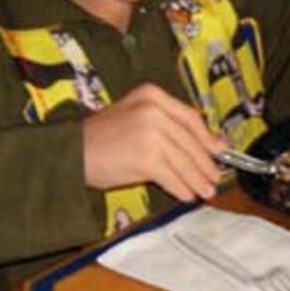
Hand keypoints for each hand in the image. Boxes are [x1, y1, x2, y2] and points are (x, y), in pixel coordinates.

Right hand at [81, 83, 222, 202]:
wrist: (69, 152)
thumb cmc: (101, 138)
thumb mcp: (133, 116)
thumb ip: (165, 124)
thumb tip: (203, 144)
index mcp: (151, 95)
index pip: (190, 118)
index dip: (208, 138)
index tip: (220, 150)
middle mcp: (153, 110)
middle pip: (191, 142)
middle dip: (205, 164)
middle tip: (215, 178)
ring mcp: (150, 133)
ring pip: (184, 161)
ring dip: (196, 180)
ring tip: (205, 191)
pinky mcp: (146, 157)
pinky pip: (172, 176)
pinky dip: (182, 188)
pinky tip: (186, 195)